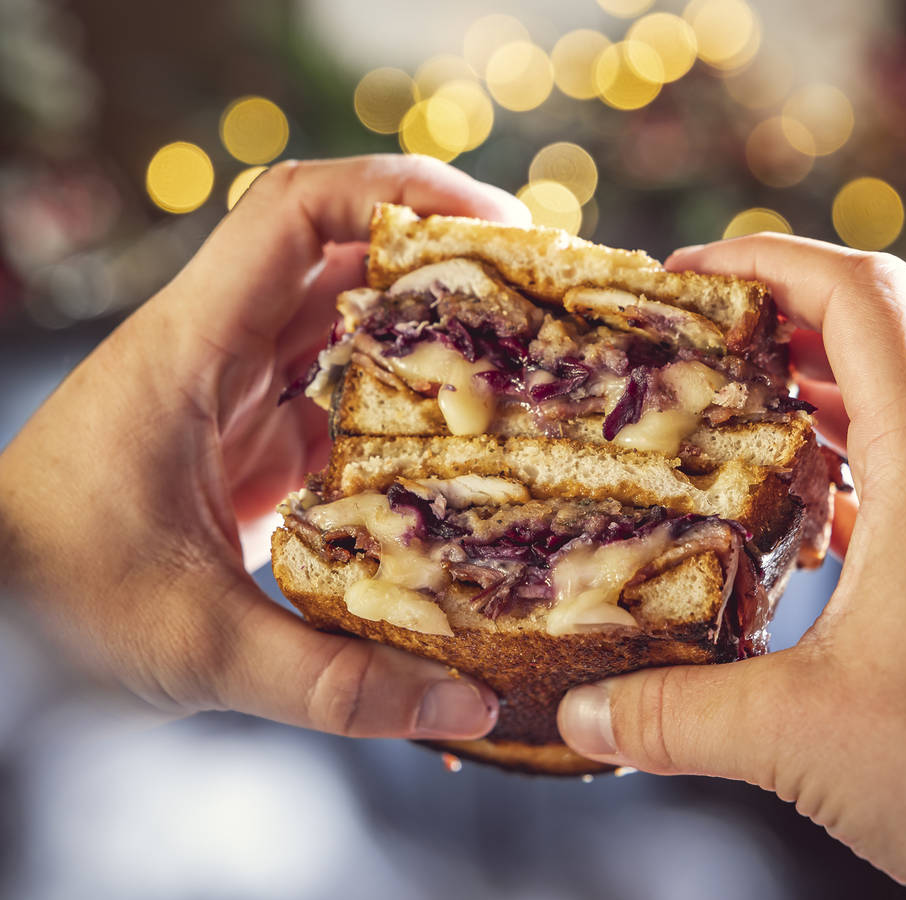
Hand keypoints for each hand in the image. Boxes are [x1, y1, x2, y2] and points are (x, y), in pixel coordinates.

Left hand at [0, 155, 528, 739]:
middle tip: (531, 284)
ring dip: (420, 323)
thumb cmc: (48, 610)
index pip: (294, 214)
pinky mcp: (242, 445)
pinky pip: (333, 397)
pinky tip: (452, 441)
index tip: (491, 222)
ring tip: (513, 348)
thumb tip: (468, 705)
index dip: (397, 192)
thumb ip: (336, 683)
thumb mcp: (197, 650)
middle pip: (334, 253)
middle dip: (435, 251)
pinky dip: (395, 402)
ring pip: (338, 321)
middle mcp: (212, 352)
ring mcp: (227, 397)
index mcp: (190, 352)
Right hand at [557, 236, 905, 888]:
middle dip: (780, 326)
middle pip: (882, 335)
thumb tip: (580, 717)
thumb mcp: (798, 733)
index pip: (861, 296)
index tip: (686, 274)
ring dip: (823, 395)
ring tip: (738, 418)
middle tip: (695, 348)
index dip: (767, 262)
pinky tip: (810, 512)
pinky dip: (865, 461)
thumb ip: (672, 715)